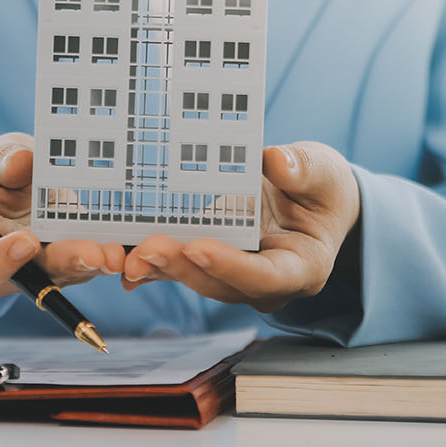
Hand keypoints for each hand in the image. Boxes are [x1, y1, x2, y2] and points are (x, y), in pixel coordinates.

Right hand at [0, 132, 126, 298]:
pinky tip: (131, 245)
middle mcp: (2, 272)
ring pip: (66, 273)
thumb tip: (21, 164)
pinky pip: (90, 261)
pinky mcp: (71, 262)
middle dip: (64, 264)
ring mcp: (41, 270)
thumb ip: (1, 160)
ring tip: (117, 252)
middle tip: (92, 253)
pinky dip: (110, 253)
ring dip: (94, 264)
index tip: (25, 241)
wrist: (17, 188)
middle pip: (28, 278)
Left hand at [121, 142, 360, 312]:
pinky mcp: (209, 263)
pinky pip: (178, 266)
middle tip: (149, 248)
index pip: (266, 277)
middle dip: (182, 268)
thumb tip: (276, 162)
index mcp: (302, 268)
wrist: (310, 199)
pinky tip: (121, 256)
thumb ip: (304, 170)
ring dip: (159, 268)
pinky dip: (150, 262)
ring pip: (193, 278)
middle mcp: (264, 282)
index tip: (200, 248)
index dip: (231, 266)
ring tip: (127, 254)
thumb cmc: (321, 188)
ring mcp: (233, 276)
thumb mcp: (324, 172)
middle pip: (220, 284)